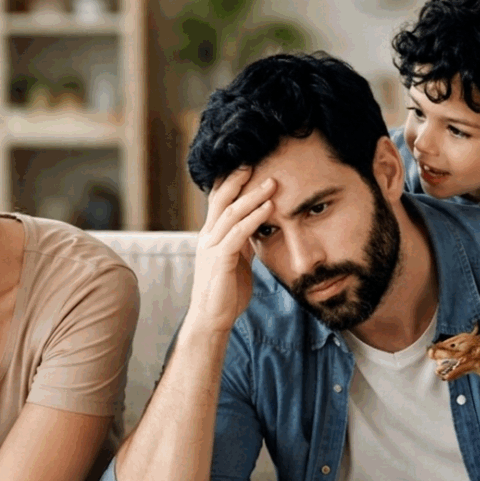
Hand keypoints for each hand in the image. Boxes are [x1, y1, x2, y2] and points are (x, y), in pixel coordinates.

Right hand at [186, 167, 275, 334]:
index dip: (230, 181)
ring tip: (272, 183)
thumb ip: (243, 242)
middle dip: (237, 179)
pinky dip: (254, 218)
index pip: (218, 201)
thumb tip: (258, 227)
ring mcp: (211, 248)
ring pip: (230, 213)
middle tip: (255, 161)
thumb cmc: (226, 292)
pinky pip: (238, 234)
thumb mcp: (238, 261)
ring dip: (253, 196)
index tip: (247, 164)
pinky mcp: (220, 261)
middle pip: (220, 199)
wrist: (212, 319)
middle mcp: (207, 237)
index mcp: (211, 236)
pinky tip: (269, 208)